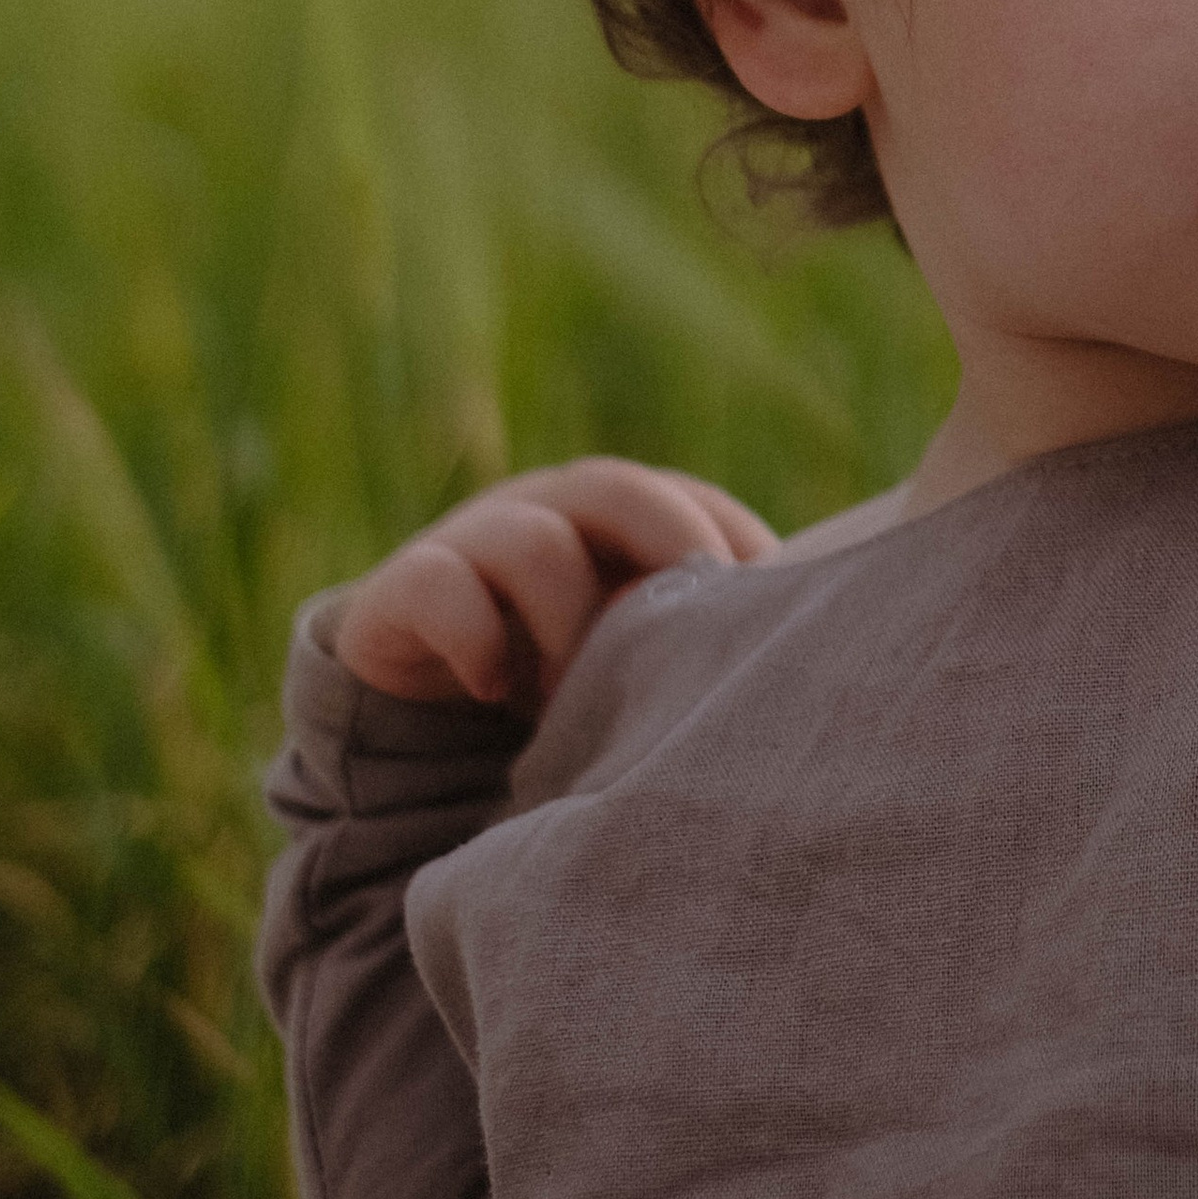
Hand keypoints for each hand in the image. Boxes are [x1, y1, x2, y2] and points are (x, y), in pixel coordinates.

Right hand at [331, 458, 775, 711]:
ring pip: (534, 539)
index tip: (768, 622)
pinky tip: (491, 690)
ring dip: (567, 624)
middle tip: (678, 650)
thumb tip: (796, 663)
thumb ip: (690, 645)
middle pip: (620, 490)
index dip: (734, 551)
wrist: (409, 708)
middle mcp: (549, 511)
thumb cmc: (552, 682)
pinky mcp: (401, 591)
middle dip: (664, 560)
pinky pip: (439, 585)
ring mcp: (472, 542)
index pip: (695, 504)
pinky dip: (474, 638)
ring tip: (568, 700)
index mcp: (617, 520)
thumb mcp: (631, 660)